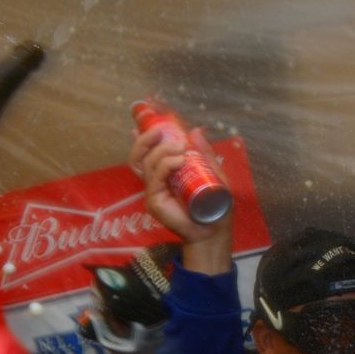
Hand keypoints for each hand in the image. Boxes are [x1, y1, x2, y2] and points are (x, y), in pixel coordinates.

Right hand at [129, 125, 231, 274]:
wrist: (215, 229)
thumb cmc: (214, 204)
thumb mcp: (213, 172)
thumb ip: (204, 154)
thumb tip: (196, 131)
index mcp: (165, 174)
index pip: (147, 154)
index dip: (143, 138)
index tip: (150, 124)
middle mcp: (155, 181)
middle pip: (139, 156)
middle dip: (146, 140)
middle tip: (161, 130)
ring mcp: (153, 192)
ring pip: (146, 164)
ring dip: (161, 151)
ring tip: (180, 148)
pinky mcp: (155, 202)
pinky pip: (154, 180)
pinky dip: (164, 167)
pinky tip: (178, 161)